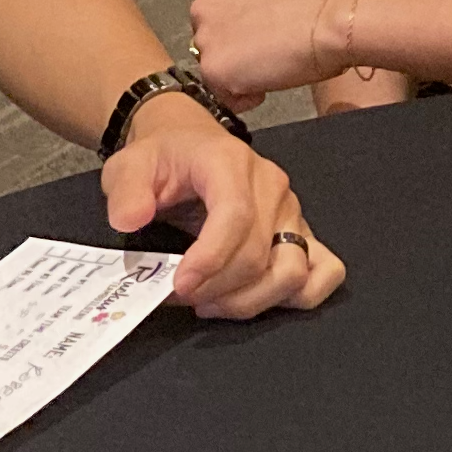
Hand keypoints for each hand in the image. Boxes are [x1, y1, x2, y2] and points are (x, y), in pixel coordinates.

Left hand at [100, 94, 344, 319]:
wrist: (189, 147)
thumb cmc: (163, 160)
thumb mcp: (128, 166)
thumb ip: (126, 191)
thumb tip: (130, 221)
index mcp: (231, 163)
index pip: (235, 216)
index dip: (210, 260)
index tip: (179, 286)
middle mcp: (272, 187)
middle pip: (259, 255)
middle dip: (216, 288)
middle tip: (178, 297)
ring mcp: (293, 212)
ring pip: (292, 273)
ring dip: (250, 301)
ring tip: (208, 304)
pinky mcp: (302, 234)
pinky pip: (325, 272)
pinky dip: (294, 297)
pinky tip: (251, 300)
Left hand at [188, 0, 343, 106]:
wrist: (324, 24)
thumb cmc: (309, 14)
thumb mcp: (261, 7)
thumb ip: (241, 22)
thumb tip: (241, 46)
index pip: (211, 31)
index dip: (235, 45)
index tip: (257, 46)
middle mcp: (201, 12)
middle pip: (208, 54)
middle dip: (233, 63)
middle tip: (265, 60)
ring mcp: (205, 42)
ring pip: (214, 78)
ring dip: (239, 81)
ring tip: (269, 68)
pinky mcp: (213, 70)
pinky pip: (225, 100)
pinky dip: (246, 99)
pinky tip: (268, 81)